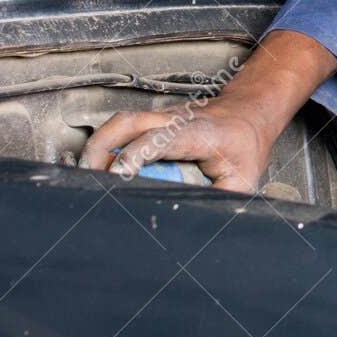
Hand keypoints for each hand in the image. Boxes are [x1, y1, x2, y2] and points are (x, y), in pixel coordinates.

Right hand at [79, 100, 271, 192]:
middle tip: (87, 178)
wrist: (250, 113)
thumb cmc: (246, 146)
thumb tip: (197, 224)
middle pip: (129, 122)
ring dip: (98, 145)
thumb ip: (220, 201)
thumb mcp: (244, 179)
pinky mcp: (155, 118)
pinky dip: (106, 143)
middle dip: (101, 147)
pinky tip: (99, 166)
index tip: (117, 175)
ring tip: (86, 175)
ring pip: (121, 121)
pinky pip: (124, 127)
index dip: (136, 154)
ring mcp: (163, 115)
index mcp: (200, 134)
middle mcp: (177, 119)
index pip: (161, 139)